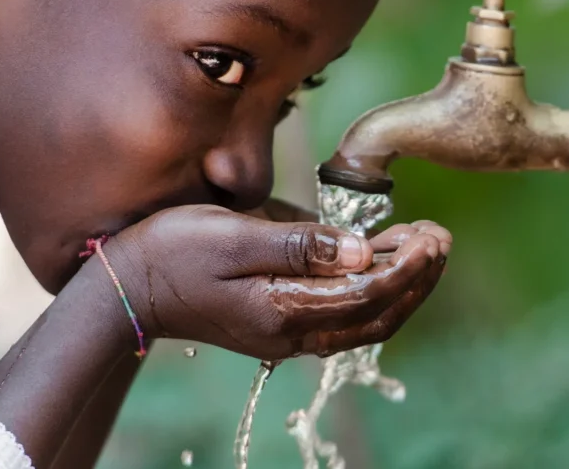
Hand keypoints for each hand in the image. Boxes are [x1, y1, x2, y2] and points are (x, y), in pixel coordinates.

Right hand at [98, 205, 449, 360]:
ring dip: (401, 286)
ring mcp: (287, 333)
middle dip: (416, 278)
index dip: (407, 266)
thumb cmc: (173, 251)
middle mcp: (292, 332)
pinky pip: (343, 314)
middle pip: (377, 316)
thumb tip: (362, 251)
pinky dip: (374, 291)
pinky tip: (384, 259)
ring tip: (425, 245)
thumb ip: (300, 245)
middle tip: (440, 238)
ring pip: (365, 320)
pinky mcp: (281, 323)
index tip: (432, 236)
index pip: (367, 295)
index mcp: (283, 310)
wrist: (128, 287)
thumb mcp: (234, 235)